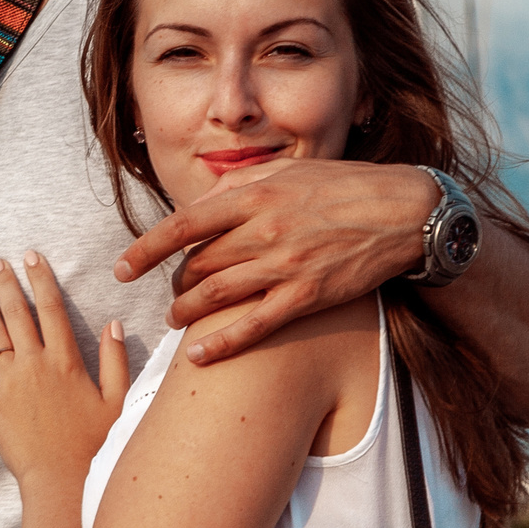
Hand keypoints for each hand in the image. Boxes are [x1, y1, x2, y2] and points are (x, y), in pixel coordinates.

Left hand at [0, 251, 127, 481]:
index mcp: (66, 361)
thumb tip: (114, 325)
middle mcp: (34, 366)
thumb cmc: (95, 444)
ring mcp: (9, 385)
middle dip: (6, 284)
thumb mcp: (117, 401)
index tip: (31, 256)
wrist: (62, 481)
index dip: (41, 279)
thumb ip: (116, 361)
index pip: (51, 308)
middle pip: (17, 315)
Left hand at [114, 157, 433, 365]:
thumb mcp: (287, 170)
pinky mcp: (308, 295)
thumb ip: (240, 184)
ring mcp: (284, 266)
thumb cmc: (344, 186)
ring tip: (176, 318)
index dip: (145, 251)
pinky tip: (198, 357)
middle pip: (196, 264)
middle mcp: (262, 231)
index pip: (181, 226)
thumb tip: (202, 200)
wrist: (405, 211)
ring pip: (216, 296)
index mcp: (253, 196)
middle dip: (175, 282)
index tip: (123, 268)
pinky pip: (254, 326)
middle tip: (170, 290)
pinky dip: (221, 344)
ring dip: (187, 311)